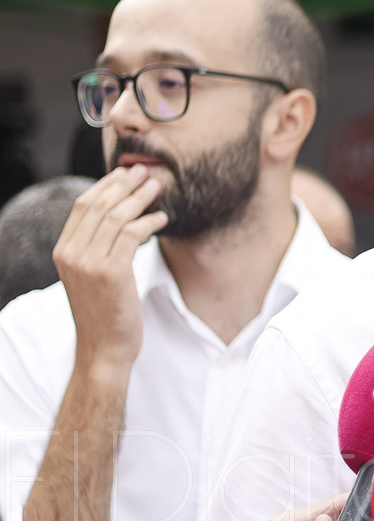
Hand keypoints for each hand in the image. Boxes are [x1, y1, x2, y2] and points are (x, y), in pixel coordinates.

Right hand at [52, 165, 166, 367]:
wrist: (103, 348)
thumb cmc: (105, 312)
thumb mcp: (91, 276)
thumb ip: (96, 248)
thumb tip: (117, 217)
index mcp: (63, 251)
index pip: (82, 206)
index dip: (106, 186)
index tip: (125, 174)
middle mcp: (71, 254)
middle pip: (98, 206)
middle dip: (124, 184)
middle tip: (145, 171)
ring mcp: (88, 263)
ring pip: (116, 216)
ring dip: (140, 198)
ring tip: (158, 187)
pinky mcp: (111, 272)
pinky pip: (131, 234)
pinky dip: (149, 222)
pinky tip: (163, 218)